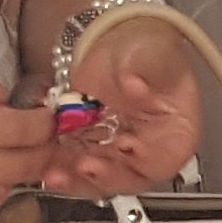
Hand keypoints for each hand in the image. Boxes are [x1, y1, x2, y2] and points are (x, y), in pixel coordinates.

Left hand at [43, 18, 204, 194]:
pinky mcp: (86, 147)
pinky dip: (59, 168)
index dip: (146, 159)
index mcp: (175, 134)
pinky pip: (72, 166)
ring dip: (76, 180)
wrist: (119, 43)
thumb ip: (146, 70)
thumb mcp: (156, 55)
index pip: (165, 159)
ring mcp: (114, 152)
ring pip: (97, 178)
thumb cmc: (148, 50)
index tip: (126, 146)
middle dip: (106, 176)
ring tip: (57, 174)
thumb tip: (134, 83)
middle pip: (129, 177)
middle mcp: (146, 151)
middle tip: (86, 165)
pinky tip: (45, 166)